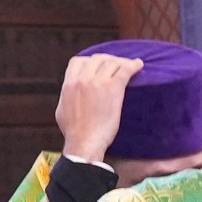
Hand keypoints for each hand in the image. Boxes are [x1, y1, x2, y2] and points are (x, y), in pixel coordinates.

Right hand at [56, 51, 144, 165]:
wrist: (84, 142)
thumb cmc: (73, 133)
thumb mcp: (62, 110)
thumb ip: (67, 96)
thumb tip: (69, 93)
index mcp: (69, 83)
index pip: (79, 61)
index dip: (89, 61)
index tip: (98, 66)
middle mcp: (83, 78)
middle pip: (97, 59)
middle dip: (108, 60)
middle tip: (117, 65)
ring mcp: (98, 82)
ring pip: (112, 62)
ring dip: (121, 62)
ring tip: (130, 66)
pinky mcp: (112, 88)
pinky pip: (125, 70)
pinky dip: (133, 65)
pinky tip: (139, 65)